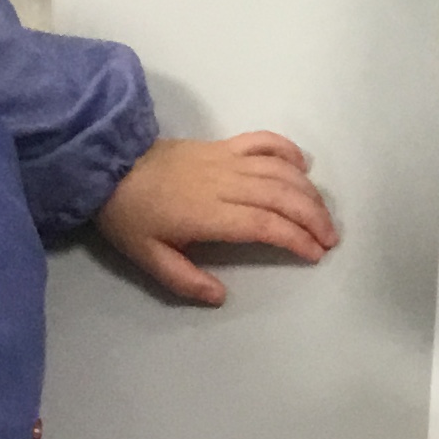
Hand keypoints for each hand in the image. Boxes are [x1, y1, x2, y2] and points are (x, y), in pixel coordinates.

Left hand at [95, 133, 339, 305]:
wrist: (108, 167)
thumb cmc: (130, 215)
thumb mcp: (147, 257)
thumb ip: (185, 280)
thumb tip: (221, 297)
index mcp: (209, 213)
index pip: (265, 224)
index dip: (296, 238)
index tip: (314, 254)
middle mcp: (225, 183)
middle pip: (282, 197)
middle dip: (314, 218)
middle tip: (330, 238)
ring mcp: (226, 159)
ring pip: (280, 172)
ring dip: (308, 192)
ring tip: (323, 213)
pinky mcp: (223, 144)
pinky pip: (263, 141)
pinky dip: (288, 150)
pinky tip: (303, 166)